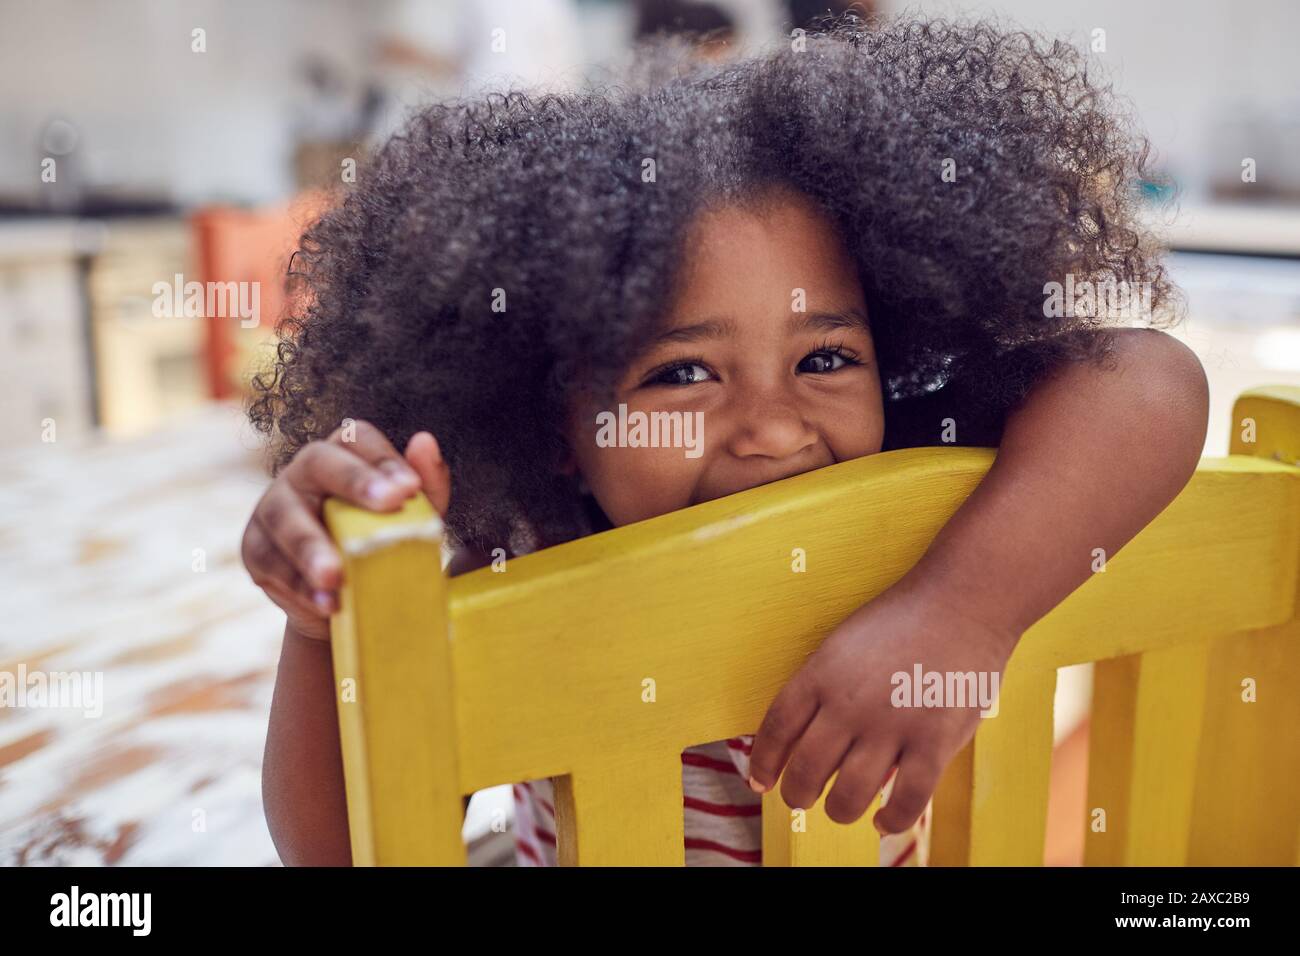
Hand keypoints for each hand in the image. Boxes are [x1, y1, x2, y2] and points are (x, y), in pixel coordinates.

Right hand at [241, 421, 450, 639]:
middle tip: (389, 503)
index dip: (383, 458)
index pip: (359, 439)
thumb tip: (425, 443)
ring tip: (338, 575)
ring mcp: (272, 507)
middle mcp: (303, 472)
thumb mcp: (413, 519)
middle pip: (318, 462)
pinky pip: (272, 562)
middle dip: (353, 481)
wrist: (347, 603)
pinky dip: (300, 586)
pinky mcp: (255, 548)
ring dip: (312, 547)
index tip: (410, 488)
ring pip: (285, 516)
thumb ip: (426, 484)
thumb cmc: (381, 545)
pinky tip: (327, 601)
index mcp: (343, 455)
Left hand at [746, 577, 1020, 834]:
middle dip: (797, 794)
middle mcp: (849, 704)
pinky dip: (889, 820)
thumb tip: (800, 735)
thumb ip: (823, 687)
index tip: (761, 780)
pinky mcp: (934, 743)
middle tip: (800, 798)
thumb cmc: (903, 621)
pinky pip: (905, 801)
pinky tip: (881, 820)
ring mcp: (891, 726)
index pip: (777, 728)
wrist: (963, 601)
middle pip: (806, 769)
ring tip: (840, 809)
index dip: (764, 761)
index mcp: (822, 673)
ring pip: (848, 795)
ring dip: (837, 810)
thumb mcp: (844, 644)